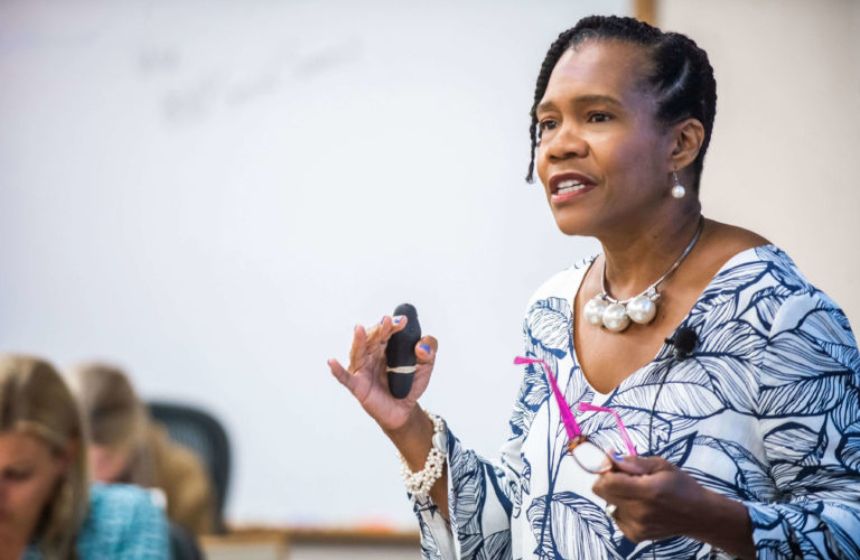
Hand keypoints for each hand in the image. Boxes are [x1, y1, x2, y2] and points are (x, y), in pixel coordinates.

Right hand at [328, 315, 437, 432]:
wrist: (405, 410)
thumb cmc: (410, 384)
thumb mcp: (426, 366)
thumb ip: (429, 351)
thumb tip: (421, 347)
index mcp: (386, 347)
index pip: (387, 332)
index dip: (393, 325)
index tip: (402, 321)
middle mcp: (372, 355)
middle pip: (372, 339)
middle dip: (379, 329)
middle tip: (387, 321)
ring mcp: (363, 370)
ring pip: (358, 352)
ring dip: (358, 340)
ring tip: (359, 329)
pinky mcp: (358, 386)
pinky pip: (345, 378)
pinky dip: (337, 370)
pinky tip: (332, 362)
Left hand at [591, 456, 708, 542]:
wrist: (698, 515)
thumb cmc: (681, 485)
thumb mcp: (661, 465)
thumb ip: (633, 462)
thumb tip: (610, 457)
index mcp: (646, 491)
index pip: (606, 482)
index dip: (606, 471)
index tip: (616, 466)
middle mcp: (638, 511)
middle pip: (602, 493)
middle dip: (609, 481)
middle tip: (626, 478)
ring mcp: (636, 526)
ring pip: (608, 504)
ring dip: (617, 495)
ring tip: (637, 493)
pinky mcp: (635, 535)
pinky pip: (616, 516)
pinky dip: (622, 509)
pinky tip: (639, 506)